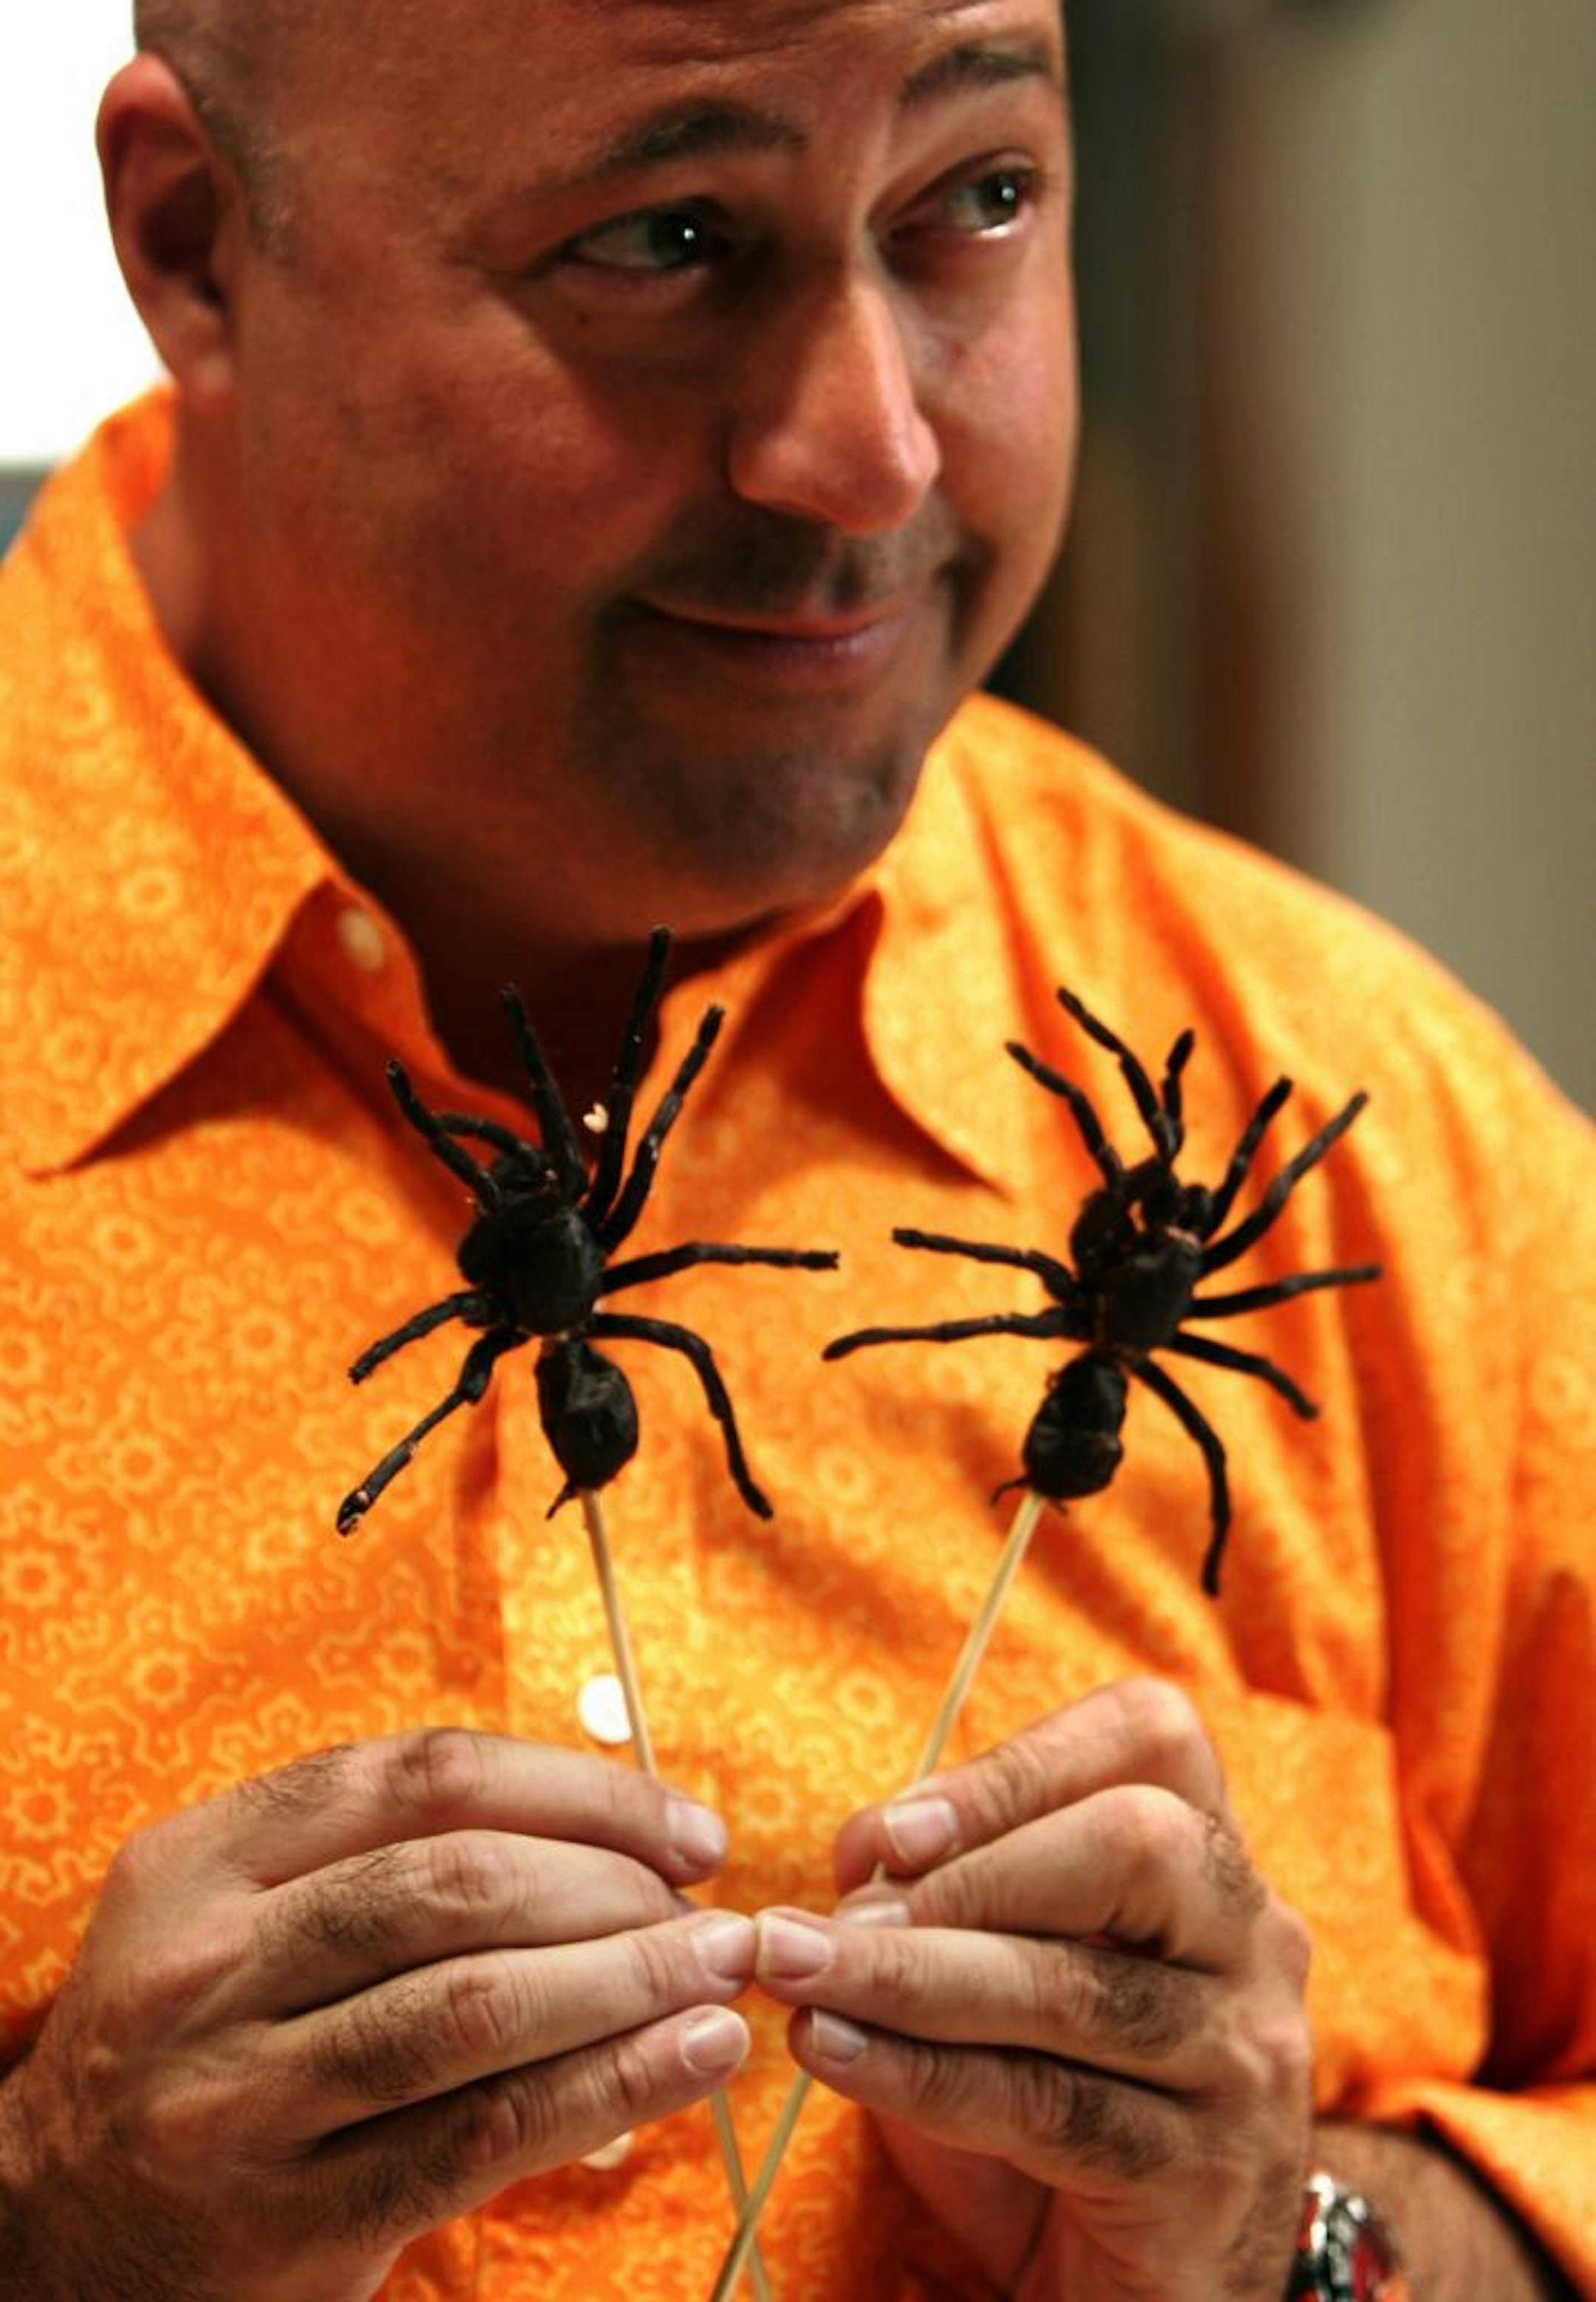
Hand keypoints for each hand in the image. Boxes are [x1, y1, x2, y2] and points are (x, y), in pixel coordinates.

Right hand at [0, 1730, 753, 2301]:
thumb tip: (610, 1827)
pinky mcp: (293, 2217)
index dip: (578, 1789)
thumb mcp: (232, 1907)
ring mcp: (243, 2095)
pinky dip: (608, 2089)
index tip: (681, 1824)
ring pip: (477, 2007)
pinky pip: (481, 2136)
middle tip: (708, 1907)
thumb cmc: (194, 2035)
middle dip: (616, 1886)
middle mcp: (210, 1966)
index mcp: (204, 1858)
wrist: (53, 2224)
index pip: (425, 1777)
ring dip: (630, 1981)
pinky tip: (692, 2060)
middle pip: (460, 1884)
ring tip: (723, 1970)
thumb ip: (377, 1850)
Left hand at [754, 1678, 1312, 2301]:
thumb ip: (954, 1898)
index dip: (1016, 1764)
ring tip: (798, 1972)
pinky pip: (1048, 2108)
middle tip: (843, 1909)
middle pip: (1138, 1845)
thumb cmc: (1060, 2092)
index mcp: (1211, 1860)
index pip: (1152, 1738)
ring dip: (912, 1974)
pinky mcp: (1205, 2180)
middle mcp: (1253, 1944)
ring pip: (1075, 1989)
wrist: (1140, 2287)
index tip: (891, 1831)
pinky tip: (833, 2053)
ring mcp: (1243, 2063)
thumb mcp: (1014, 1971)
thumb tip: (860, 1857)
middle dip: (973, 1868)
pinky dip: (920, 2073)